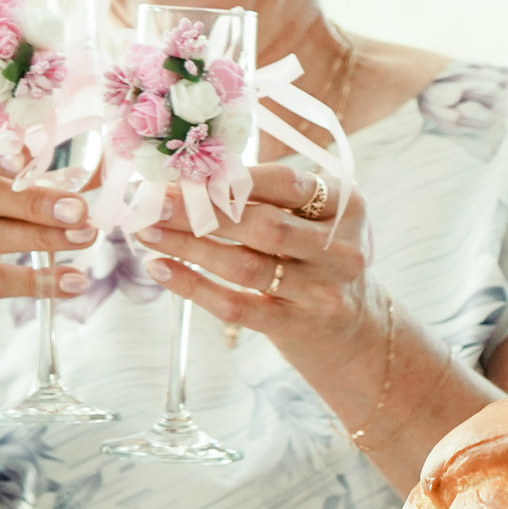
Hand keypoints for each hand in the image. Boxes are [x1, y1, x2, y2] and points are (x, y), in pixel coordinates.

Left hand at [139, 164, 373, 356]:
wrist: (360, 334)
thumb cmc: (323, 263)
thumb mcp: (319, 222)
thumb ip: (275, 199)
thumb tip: (192, 180)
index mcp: (347, 206)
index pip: (285, 183)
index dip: (231, 177)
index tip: (184, 174)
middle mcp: (340, 248)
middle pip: (262, 225)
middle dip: (200, 211)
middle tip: (153, 202)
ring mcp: (320, 291)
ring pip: (244, 265)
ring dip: (188, 246)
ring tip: (147, 232)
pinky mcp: (296, 325)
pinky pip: (236, 305)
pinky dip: (193, 286)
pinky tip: (162, 269)